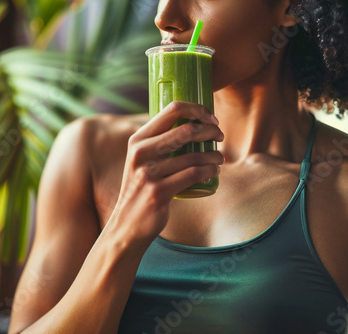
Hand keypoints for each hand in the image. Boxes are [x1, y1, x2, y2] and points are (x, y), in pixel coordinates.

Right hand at [109, 101, 224, 244]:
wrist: (128, 224)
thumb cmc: (141, 188)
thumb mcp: (141, 160)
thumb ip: (157, 143)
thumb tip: (190, 124)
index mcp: (138, 139)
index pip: (172, 110)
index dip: (197, 109)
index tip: (210, 117)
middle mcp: (141, 153)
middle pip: (186, 130)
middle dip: (210, 130)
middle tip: (219, 136)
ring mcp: (149, 173)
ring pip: (193, 156)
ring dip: (214, 155)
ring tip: (220, 158)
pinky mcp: (159, 192)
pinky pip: (194, 175)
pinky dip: (210, 171)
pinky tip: (215, 171)